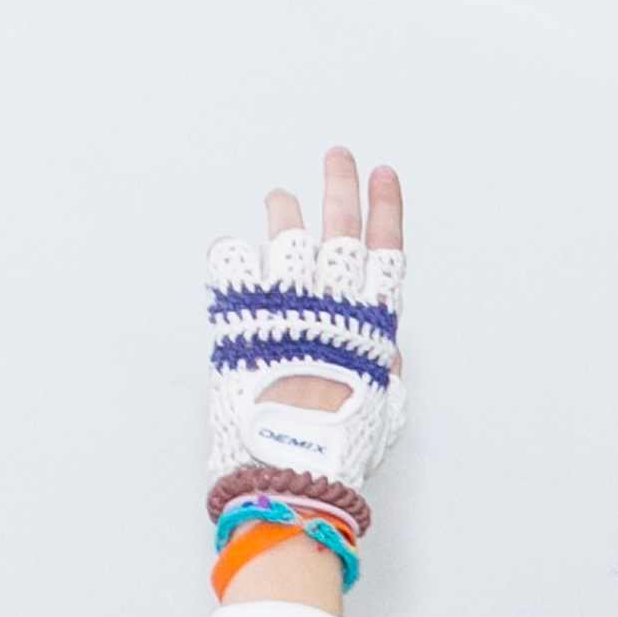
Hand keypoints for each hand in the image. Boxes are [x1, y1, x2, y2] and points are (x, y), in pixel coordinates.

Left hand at [207, 148, 404, 535]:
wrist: (292, 460)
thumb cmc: (340, 446)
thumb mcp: (384, 410)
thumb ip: (385, 371)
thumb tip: (385, 353)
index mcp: (371, 324)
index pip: (386, 252)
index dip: (385, 210)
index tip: (384, 177)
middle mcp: (332, 302)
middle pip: (341, 227)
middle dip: (341, 186)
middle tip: (338, 156)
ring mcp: (286, 302)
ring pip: (288, 235)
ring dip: (285, 213)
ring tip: (280, 201)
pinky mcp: (242, 312)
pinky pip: (233, 264)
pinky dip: (231, 255)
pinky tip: (231, 250)